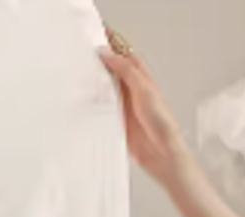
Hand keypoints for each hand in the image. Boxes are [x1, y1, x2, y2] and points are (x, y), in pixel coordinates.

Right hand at [99, 31, 188, 186]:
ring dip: (94, 80)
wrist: (162, 154)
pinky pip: (102, 105)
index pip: (124, 54)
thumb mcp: (144, 90)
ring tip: (81, 71)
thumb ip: (126, 70)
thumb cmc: (163, 125)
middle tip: (84, 52)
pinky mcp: (118, 118)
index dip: (111, 43)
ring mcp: (124, 104)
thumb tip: (108, 54)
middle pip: (112, 68)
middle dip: (99, 60)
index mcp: (142, 78)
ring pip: (104, 85)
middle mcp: (133, 89)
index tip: (96, 34)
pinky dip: (93, 100)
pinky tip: (85, 97)